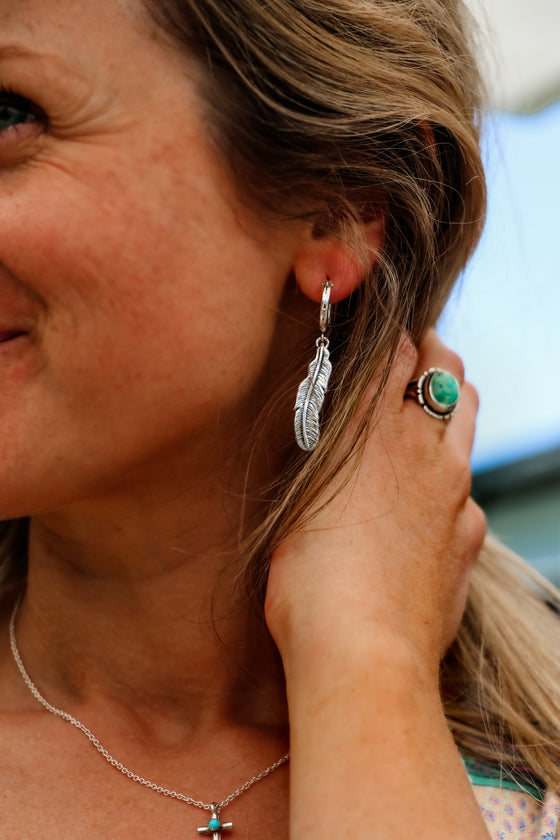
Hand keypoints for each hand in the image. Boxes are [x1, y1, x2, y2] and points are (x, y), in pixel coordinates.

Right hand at [266, 330, 485, 676]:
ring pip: (468, 421)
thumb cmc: (308, 582)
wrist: (363, 653)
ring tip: (432, 406)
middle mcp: (424, 452)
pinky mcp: (469, 535)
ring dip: (452, 402)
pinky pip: (469, 489)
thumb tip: (334, 433)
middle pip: (448, 374)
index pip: (398, 355)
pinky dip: (453, 477)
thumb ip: (327, 456)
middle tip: (419, 352)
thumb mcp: (300, 502)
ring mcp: (455, 493)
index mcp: (373, 434)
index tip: (388, 331)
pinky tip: (431, 499)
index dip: (394, 335)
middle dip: (435, 354)